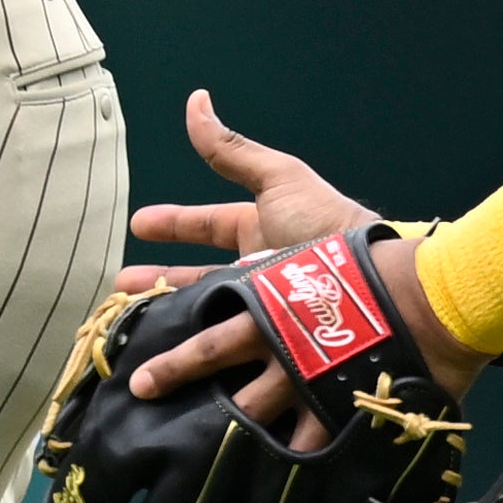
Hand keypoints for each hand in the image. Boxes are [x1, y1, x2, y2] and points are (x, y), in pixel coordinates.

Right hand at [113, 90, 450, 422]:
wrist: (382, 289)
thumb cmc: (330, 230)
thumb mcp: (278, 182)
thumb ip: (232, 150)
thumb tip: (195, 99)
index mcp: (258, 238)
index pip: (206, 228)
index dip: (173, 225)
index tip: (138, 226)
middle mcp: (261, 282)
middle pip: (200, 286)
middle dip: (159, 289)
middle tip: (120, 295)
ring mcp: (269, 322)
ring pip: (214, 336)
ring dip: (179, 348)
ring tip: (142, 359)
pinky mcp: (279, 362)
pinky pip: (244, 377)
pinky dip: (221, 390)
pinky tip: (194, 402)